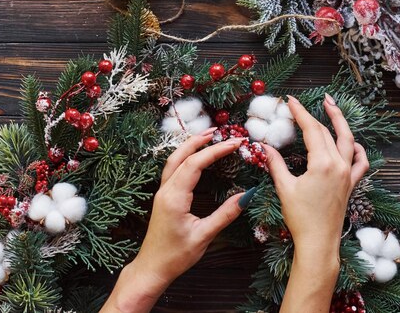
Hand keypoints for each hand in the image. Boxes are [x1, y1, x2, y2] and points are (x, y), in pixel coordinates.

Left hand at [101, 130, 246, 312]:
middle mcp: (166, 190)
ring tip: (209, 135)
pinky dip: (186, 156)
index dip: (216, 150)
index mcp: (174, 197)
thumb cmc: (176, 256)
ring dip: (191, 145)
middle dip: (201, 140)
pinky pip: (173, 168)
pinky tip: (196, 155)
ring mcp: (163, 192)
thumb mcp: (204, 236)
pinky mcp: (164, 197)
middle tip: (221, 131)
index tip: (235, 143)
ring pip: (174, 160)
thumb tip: (247, 195)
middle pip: (181, 155)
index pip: (195, 164)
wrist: (151, 268)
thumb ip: (225, 214)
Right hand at [263, 94, 369, 312]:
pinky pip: (360, 162)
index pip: (311, 129)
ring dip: (340, 122)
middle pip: (327, 132)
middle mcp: (339, 165)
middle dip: (314, 115)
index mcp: (322, 163)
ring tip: (332, 106)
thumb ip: (275, 164)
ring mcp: (348, 174)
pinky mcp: (351, 184)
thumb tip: (265, 146)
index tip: (290, 101)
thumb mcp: (284, 188)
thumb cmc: (300, 218)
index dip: (300, 113)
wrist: (319, 242)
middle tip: (302, 102)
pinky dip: (358, 149)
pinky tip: (353, 143)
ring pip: (347, 140)